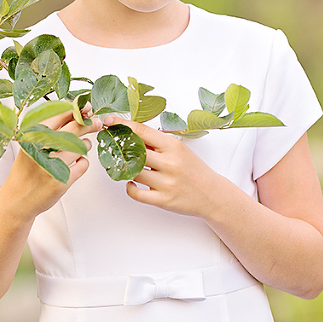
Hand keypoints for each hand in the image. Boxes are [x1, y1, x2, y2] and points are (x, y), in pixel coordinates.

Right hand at [9, 106, 101, 216]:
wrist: (17, 200)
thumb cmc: (26, 171)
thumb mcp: (30, 146)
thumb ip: (49, 131)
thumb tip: (76, 114)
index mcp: (31, 136)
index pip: (58, 114)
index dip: (76, 109)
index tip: (86, 108)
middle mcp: (40, 148)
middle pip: (73, 128)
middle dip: (88, 123)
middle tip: (96, 122)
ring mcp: (51, 165)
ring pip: (81, 146)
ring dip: (85, 144)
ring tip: (80, 147)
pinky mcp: (61, 180)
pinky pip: (83, 164)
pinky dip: (83, 161)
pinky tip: (77, 162)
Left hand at [104, 114, 223, 217]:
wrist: (212, 194)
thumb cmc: (194, 170)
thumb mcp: (180, 150)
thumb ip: (157, 144)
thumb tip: (131, 134)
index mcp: (173, 146)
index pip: (142, 131)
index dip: (122, 125)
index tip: (109, 121)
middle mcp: (170, 163)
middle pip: (133, 151)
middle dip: (119, 147)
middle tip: (112, 145)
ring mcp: (166, 183)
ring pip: (133, 172)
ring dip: (125, 169)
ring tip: (126, 167)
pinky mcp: (163, 200)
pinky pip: (136, 193)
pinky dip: (129, 187)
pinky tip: (131, 183)